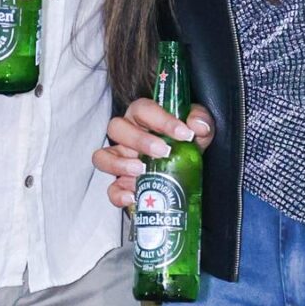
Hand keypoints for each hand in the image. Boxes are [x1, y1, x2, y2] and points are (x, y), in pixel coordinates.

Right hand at [92, 100, 213, 211]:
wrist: (187, 171)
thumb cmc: (185, 143)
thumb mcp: (198, 131)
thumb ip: (201, 121)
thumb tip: (197, 126)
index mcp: (143, 117)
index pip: (143, 109)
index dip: (162, 119)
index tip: (184, 133)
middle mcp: (127, 136)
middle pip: (116, 128)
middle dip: (139, 140)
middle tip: (163, 151)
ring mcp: (121, 160)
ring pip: (103, 157)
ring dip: (119, 164)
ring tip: (141, 170)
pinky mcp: (122, 184)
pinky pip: (111, 189)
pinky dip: (118, 194)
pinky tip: (134, 196)